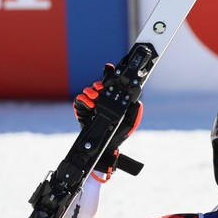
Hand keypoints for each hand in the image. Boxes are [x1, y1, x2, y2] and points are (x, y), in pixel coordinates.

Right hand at [73, 64, 142, 178]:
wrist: (107, 145)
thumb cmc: (119, 133)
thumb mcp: (130, 121)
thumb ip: (134, 111)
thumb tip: (137, 102)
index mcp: (113, 101)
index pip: (110, 87)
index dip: (109, 78)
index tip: (110, 72)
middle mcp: (101, 101)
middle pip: (97, 87)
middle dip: (98, 84)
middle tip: (100, 86)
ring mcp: (91, 106)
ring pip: (88, 92)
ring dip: (90, 91)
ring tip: (94, 95)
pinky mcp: (82, 111)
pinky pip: (79, 101)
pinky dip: (83, 99)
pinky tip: (90, 103)